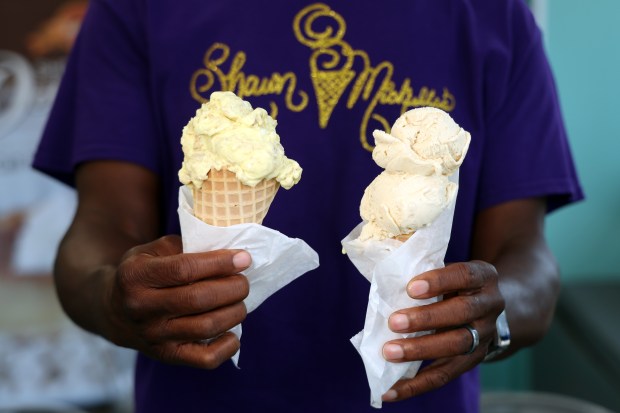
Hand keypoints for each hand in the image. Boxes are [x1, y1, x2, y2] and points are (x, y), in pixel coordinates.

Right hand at [103, 235, 250, 368]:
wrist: (113, 311)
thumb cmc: (143, 273)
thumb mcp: (152, 251)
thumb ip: (185, 246)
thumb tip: (227, 253)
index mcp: (136, 276)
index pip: (185, 269)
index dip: (219, 263)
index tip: (243, 258)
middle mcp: (142, 308)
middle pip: (199, 299)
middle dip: (232, 288)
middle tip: (244, 281)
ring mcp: (154, 336)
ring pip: (206, 327)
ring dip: (234, 312)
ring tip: (240, 300)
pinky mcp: (167, 356)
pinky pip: (205, 360)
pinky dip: (227, 347)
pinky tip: (233, 331)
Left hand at [381, 261, 503, 401]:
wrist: (484, 305)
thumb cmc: (452, 283)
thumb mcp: (446, 270)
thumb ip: (424, 275)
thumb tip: (385, 288)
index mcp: (483, 277)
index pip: (464, 276)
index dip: (439, 281)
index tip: (410, 288)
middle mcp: (490, 305)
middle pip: (462, 312)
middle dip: (426, 319)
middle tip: (394, 322)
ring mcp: (484, 335)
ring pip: (456, 345)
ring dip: (420, 350)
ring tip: (389, 352)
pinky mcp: (473, 360)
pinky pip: (445, 375)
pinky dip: (416, 385)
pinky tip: (391, 390)